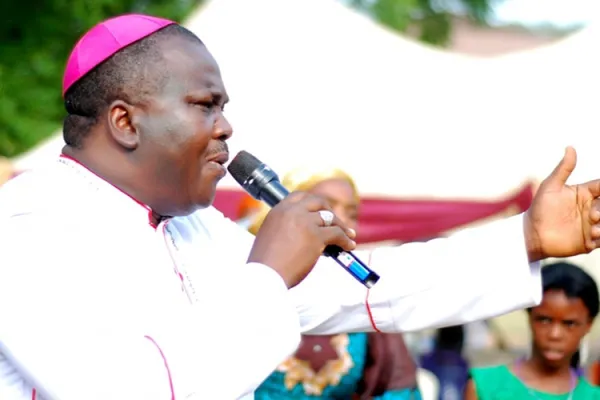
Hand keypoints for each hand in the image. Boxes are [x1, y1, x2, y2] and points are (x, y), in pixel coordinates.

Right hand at [248, 191, 356, 287]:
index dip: (312, 202)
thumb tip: (303, 233)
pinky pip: (337, 234)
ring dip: (341, 227)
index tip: (320, 210)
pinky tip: (348, 246)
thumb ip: (284, 228)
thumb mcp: (270, 236)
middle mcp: (292, 212)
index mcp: (278, 210)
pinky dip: (345, 240)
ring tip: (348, 234)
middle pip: (318, 202)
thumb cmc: (265, 264)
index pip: (299, 196)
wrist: (265, 276)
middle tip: (336, 222)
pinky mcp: (316, 236)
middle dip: (330, 211)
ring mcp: (305, 222)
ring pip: (330, 218)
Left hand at [524, 146, 599, 260]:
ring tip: (594, 230)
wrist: (532, 234)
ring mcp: (591, 225)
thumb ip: (563, 169)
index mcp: (584, 193)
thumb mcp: (550, 187)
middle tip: (593, 216)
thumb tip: (570, 147)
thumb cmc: (539, 209)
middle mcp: (590, 208)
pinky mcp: (590, 240)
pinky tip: (591, 239)